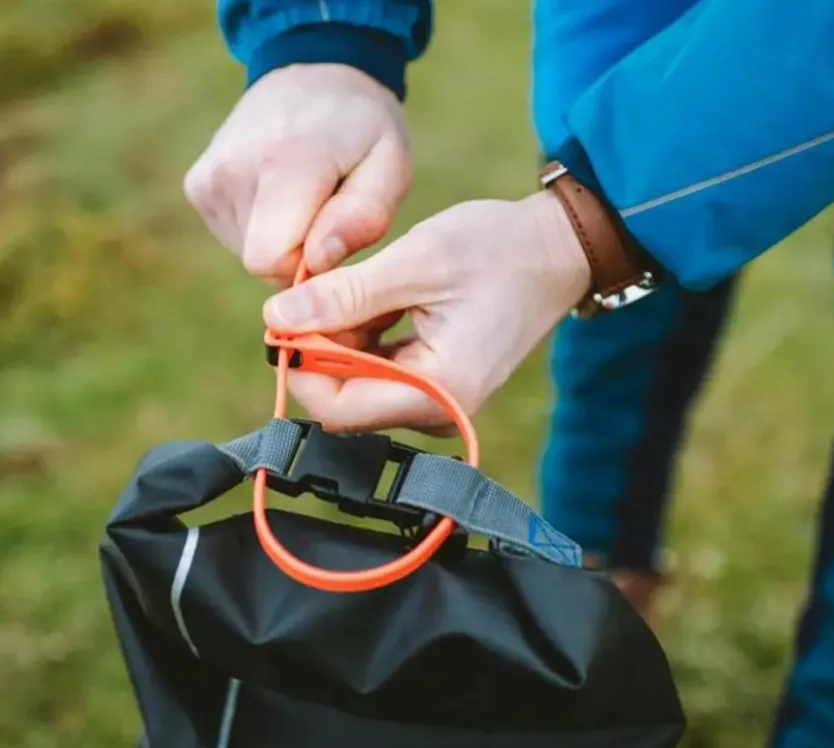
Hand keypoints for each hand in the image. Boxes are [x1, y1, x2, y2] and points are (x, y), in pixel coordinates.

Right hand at [184, 64, 410, 285]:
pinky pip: (234, 237)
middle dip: (298, 253)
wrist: (314, 73)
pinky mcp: (197, 186)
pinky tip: (278, 190)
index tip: (332, 236)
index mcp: (285, 161)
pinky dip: (261, 226)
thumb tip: (315, 263)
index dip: (308, 267)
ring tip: (302, 193)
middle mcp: (233, 168)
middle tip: (323, 208)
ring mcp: (208, 178)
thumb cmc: (361, 129)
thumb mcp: (390, 166)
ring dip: (282, 238)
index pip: (271, 261)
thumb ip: (362, 218)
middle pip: (263, 263)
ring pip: (248, 253)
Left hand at [263, 191, 590, 432]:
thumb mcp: (415, 262)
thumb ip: (343, 295)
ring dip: (341, 340)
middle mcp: (439, 411)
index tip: (287, 316)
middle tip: (321, 291)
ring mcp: (438, 403)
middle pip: (344, 402)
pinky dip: (363, 341)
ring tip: (360, 287)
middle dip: (321, 349)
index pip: (339, 408)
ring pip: (356, 388)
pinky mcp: (436, 388)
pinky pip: (378, 377)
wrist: (556, 251)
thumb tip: (277, 318)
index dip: (302, 365)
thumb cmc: (499, 250)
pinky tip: (378, 302)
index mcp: (440, 391)